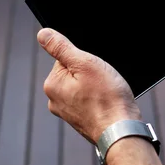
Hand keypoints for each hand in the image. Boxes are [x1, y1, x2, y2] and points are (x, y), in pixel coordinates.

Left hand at [37, 28, 140, 143]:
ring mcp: (68, 112)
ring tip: (105, 93)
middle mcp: (55, 100)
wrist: (121, 129)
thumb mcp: (85, 63)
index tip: (94, 70)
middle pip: (74, 73)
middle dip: (89, 73)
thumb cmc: (107, 98)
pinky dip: (98, 99)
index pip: (65, 58)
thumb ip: (61, 47)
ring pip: (83, 87)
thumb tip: (43, 34)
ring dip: (95, 87)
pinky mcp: (81, 120)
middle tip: (102, 82)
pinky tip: (106, 103)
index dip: (84, 59)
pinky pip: (89, 101)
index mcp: (52, 84)